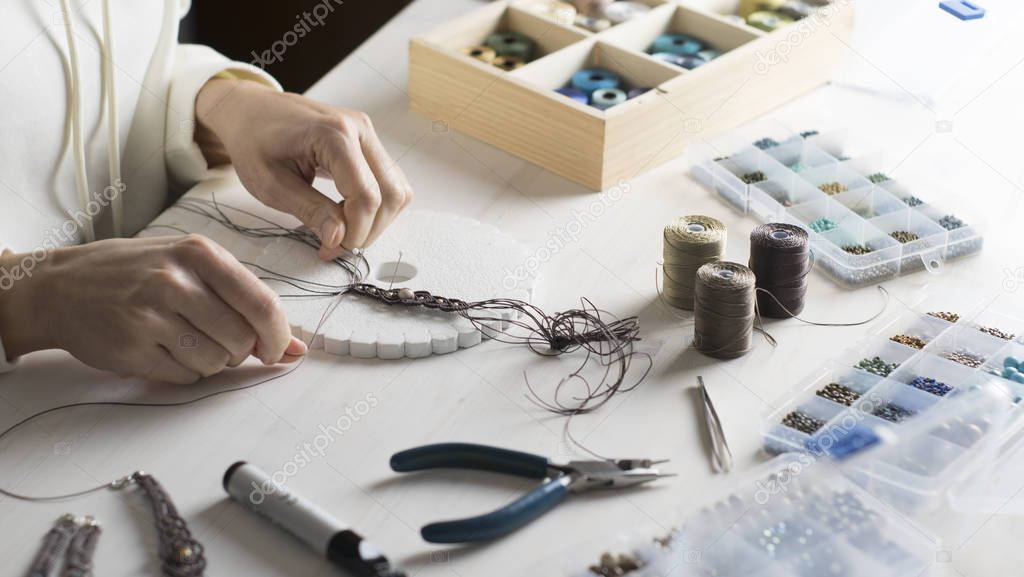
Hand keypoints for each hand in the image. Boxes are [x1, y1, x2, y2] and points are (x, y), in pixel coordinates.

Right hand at [0, 235, 305, 382]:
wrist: (61, 286)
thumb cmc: (136, 272)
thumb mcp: (192, 266)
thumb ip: (245, 300)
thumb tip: (298, 347)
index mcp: (199, 254)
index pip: (262, 305)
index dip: (279, 336)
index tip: (278, 349)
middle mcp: (174, 281)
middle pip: (242, 340)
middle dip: (241, 352)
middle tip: (222, 342)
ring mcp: (149, 315)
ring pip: (215, 362)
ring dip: (211, 362)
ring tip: (186, 340)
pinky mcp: (131, 348)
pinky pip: (184, 376)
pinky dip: (184, 371)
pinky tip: (163, 349)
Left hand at [195, 79, 413, 259]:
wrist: (251, 110)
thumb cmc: (254, 142)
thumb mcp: (271, 184)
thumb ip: (310, 211)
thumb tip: (339, 239)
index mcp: (334, 134)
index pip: (366, 195)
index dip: (355, 231)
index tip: (330, 248)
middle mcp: (360, 129)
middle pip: (391, 194)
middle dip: (370, 229)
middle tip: (337, 244)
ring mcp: (368, 133)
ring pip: (397, 190)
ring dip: (377, 219)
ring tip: (341, 228)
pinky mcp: (369, 142)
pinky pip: (389, 181)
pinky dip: (376, 205)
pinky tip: (346, 211)